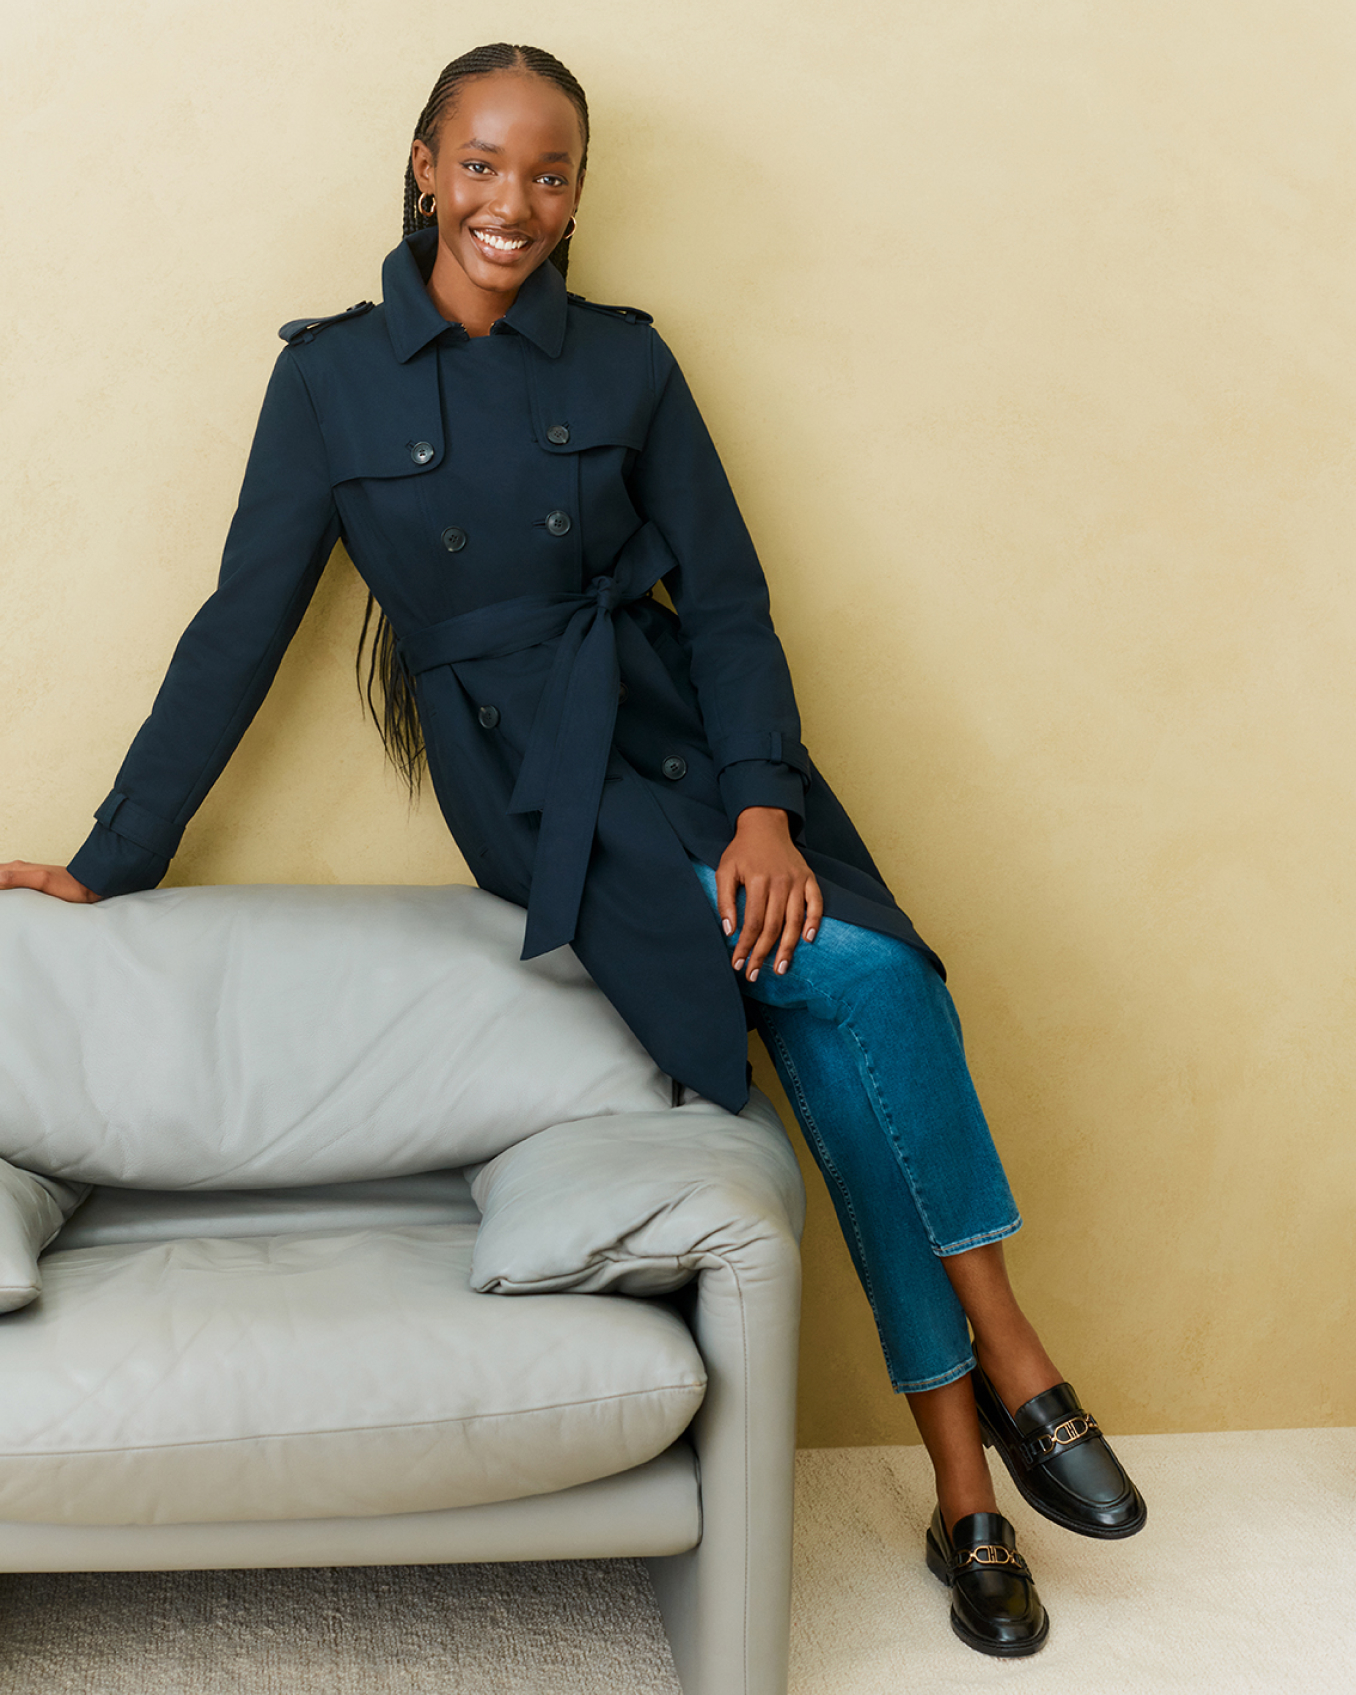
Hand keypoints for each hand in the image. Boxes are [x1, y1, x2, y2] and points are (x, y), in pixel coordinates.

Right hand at [0, 862, 98, 902]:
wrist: (90, 884)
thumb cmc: (68, 884)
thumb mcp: (42, 880)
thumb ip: (17, 877)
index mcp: (17, 867)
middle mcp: (19, 868)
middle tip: (0, 905)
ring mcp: (25, 875)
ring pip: (2, 878)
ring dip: (0, 884)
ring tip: (2, 902)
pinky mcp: (32, 883)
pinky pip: (9, 884)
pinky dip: (4, 888)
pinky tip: (6, 897)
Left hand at [716, 807, 822, 981]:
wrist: (765, 825)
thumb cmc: (742, 851)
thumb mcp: (724, 870)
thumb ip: (725, 900)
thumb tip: (729, 931)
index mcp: (757, 881)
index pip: (751, 923)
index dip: (745, 947)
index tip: (738, 964)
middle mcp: (780, 882)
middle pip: (772, 927)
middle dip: (762, 954)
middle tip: (754, 974)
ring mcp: (797, 881)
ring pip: (794, 921)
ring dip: (788, 948)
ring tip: (780, 969)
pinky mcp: (809, 878)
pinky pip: (816, 903)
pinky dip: (815, 921)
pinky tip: (809, 940)